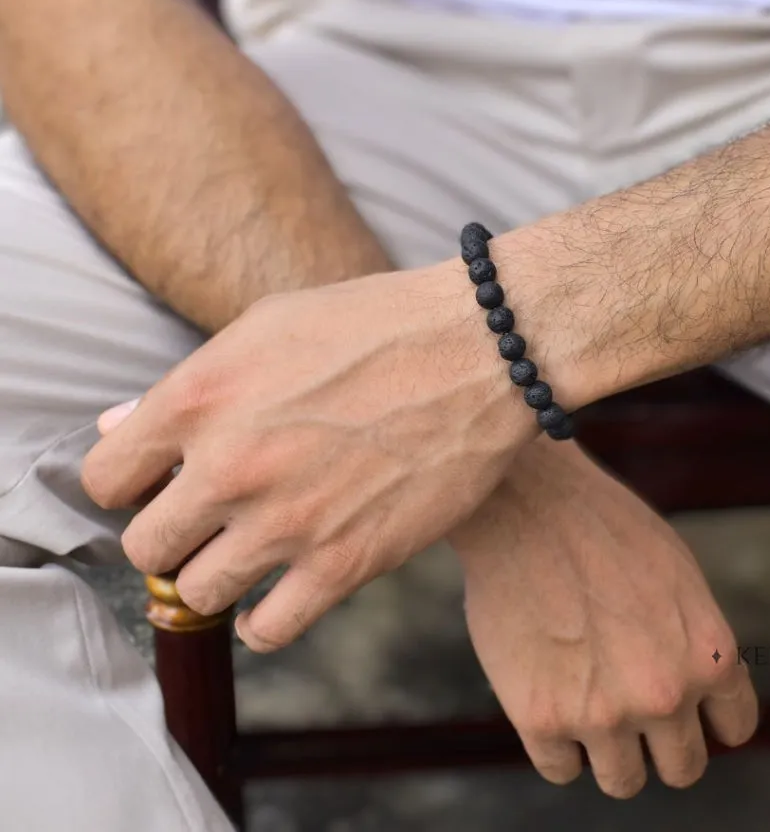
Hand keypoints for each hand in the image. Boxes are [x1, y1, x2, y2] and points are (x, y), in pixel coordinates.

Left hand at [81, 261, 535, 650]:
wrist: (479, 350)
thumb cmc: (377, 325)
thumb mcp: (269, 326)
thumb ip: (191, 385)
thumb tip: (119, 430)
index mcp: (201, 398)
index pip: (105, 478)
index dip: (127, 484)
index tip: (158, 483)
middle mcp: (231, 466)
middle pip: (144, 546)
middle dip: (170, 533)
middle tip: (206, 519)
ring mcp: (287, 521)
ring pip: (196, 593)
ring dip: (216, 574)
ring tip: (247, 551)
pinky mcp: (344, 562)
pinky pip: (267, 630)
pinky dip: (262, 619)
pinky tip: (278, 592)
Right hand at [448, 439, 757, 798]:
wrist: (526, 503)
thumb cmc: (599, 526)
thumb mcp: (677, 573)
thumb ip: (693, 638)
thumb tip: (696, 689)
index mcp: (708, 654)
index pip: (733, 727)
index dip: (708, 717)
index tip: (682, 705)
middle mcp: (664, 693)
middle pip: (682, 768)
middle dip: (661, 745)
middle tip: (629, 707)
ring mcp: (603, 713)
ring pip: (623, 781)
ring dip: (609, 751)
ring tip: (586, 702)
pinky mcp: (542, 718)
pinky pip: (561, 769)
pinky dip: (556, 744)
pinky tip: (547, 697)